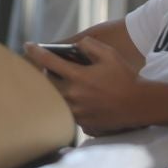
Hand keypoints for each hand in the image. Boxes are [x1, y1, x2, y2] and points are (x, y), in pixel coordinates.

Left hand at [24, 37, 146, 134]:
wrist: (139, 104)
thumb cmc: (124, 77)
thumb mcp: (109, 54)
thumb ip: (88, 45)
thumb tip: (74, 46)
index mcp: (78, 77)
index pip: (48, 61)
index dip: (35, 51)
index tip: (28, 45)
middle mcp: (73, 95)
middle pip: (45, 83)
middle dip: (42, 73)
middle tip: (44, 67)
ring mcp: (76, 111)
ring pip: (53, 99)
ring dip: (52, 89)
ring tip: (55, 82)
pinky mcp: (81, 122)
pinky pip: (64, 111)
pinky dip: (63, 102)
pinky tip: (69, 96)